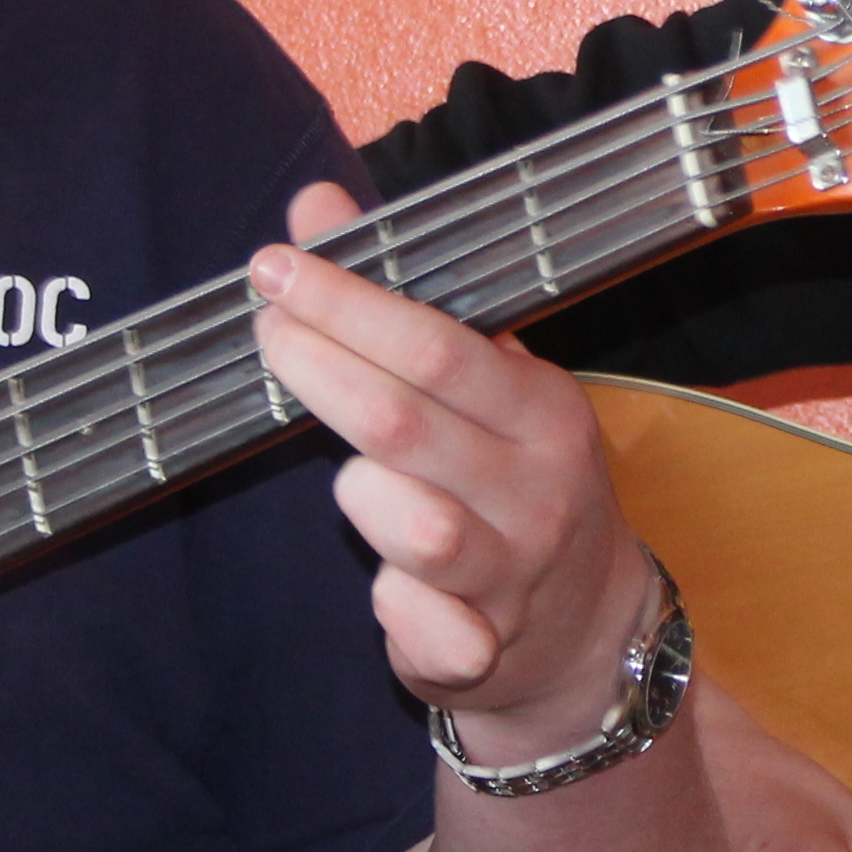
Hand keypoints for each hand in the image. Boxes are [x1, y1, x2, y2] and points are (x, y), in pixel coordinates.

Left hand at [250, 182, 649, 759]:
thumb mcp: (484, 384)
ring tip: (354, 479)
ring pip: (415, 528)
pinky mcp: (481, 650)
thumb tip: (315, 202)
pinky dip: (394, 605)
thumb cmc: (513, 479)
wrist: (585, 625)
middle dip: (321, 371)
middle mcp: (536, 489)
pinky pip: (419, 627)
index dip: (349, 305)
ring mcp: (513, 574)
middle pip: (408, 425)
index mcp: (542, 411)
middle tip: (266, 331)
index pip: (441, 346)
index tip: (277, 269)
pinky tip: (387, 584)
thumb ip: (398, 298)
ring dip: (362, 494)